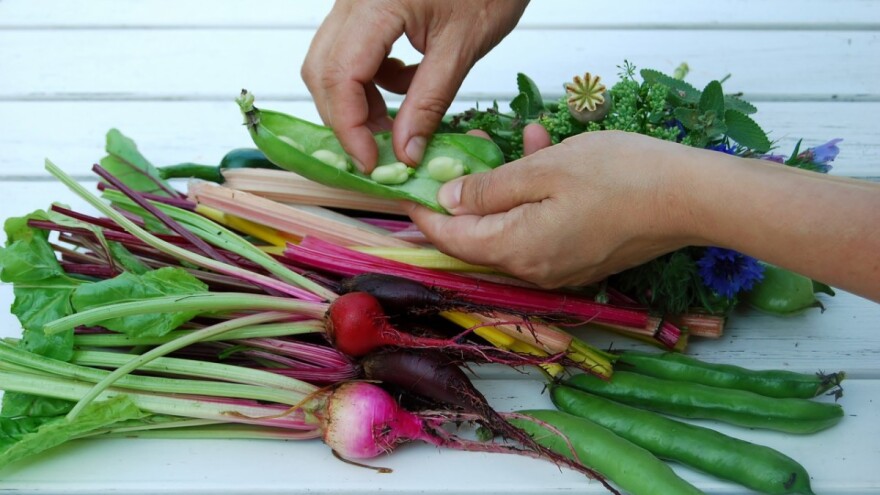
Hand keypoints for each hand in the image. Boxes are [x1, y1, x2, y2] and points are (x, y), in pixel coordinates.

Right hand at [301, 0, 527, 171]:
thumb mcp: (462, 48)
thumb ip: (429, 103)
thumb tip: (405, 152)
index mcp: (376, 3)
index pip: (340, 77)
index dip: (349, 128)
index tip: (370, 162)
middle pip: (323, 71)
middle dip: (346, 118)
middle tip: (379, 149)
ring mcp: (355, 0)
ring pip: (331, 62)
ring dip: (358, 101)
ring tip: (397, 121)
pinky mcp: (366, 5)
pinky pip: (351, 50)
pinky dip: (372, 79)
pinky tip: (406, 83)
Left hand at [406, 130, 697, 287]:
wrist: (692, 198)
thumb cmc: (620, 177)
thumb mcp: (544, 170)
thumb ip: (489, 189)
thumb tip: (448, 200)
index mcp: (517, 250)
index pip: (452, 239)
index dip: (426, 215)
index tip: (410, 191)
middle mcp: (534, 270)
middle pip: (481, 236)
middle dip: (468, 195)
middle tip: (467, 153)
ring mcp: (561, 268)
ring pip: (514, 227)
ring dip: (508, 188)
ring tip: (518, 143)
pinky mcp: (583, 259)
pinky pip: (543, 229)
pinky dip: (536, 198)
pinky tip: (549, 158)